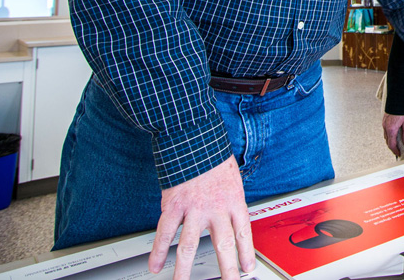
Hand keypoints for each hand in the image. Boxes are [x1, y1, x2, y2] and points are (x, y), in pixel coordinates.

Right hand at [150, 156, 254, 279]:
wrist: (194, 138)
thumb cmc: (214, 156)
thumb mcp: (233, 179)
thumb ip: (231, 201)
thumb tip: (232, 219)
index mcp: (235, 201)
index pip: (243, 234)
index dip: (246, 253)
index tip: (248, 268)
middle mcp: (217, 209)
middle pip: (223, 246)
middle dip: (227, 269)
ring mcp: (194, 209)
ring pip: (189, 247)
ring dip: (185, 270)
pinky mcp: (174, 206)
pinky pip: (165, 233)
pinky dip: (158, 251)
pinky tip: (155, 265)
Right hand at [382, 113, 403, 157]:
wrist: (397, 97)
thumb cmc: (403, 109)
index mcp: (391, 129)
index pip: (391, 144)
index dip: (395, 151)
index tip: (399, 154)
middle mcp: (385, 127)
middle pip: (387, 141)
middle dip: (392, 147)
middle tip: (398, 150)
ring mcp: (384, 123)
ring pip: (386, 135)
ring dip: (390, 140)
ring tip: (397, 143)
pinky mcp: (384, 119)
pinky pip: (385, 129)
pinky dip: (389, 134)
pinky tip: (394, 133)